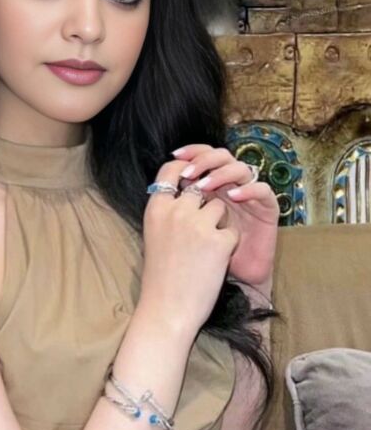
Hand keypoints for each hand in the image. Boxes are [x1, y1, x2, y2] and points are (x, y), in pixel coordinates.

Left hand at [172, 144, 278, 286]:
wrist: (234, 278)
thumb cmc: (205, 255)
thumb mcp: (187, 227)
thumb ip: (179, 204)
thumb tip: (161, 185)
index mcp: (213, 185)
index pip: (205, 155)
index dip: (192, 151)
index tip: (175, 156)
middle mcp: (232, 185)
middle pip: (222, 156)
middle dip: (204, 161)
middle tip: (188, 173)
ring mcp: (250, 195)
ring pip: (241, 169)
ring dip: (221, 174)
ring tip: (204, 187)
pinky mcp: (267, 208)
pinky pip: (263, 190)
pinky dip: (248, 190)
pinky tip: (232, 196)